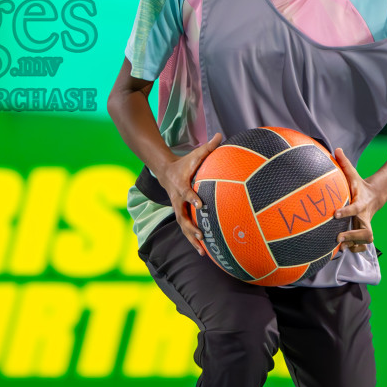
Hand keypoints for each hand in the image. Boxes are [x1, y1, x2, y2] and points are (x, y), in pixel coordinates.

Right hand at [156, 132, 222, 252]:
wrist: (164, 171)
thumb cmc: (184, 163)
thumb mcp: (195, 154)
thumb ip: (208, 147)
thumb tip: (222, 134)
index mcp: (181, 185)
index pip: (186, 193)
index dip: (192, 198)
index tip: (201, 206)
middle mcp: (177, 199)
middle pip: (182, 215)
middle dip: (191, 226)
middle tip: (201, 234)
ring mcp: (177, 208)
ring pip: (183, 226)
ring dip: (191, 238)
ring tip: (202, 251)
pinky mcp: (180, 214)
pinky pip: (185, 228)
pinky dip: (192, 240)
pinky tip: (202, 251)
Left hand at [333, 147, 383, 253]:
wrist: (375, 196)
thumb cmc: (359, 186)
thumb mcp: (353, 175)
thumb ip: (344, 164)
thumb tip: (336, 149)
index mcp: (361, 203)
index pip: (354, 209)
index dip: (346, 212)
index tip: (335, 214)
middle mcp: (365, 217)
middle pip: (366, 232)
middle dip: (353, 236)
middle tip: (338, 238)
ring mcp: (365, 226)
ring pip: (365, 240)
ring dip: (354, 245)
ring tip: (340, 246)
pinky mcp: (363, 232)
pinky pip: (362, 245)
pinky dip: (355, 249)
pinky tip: (344, 250)